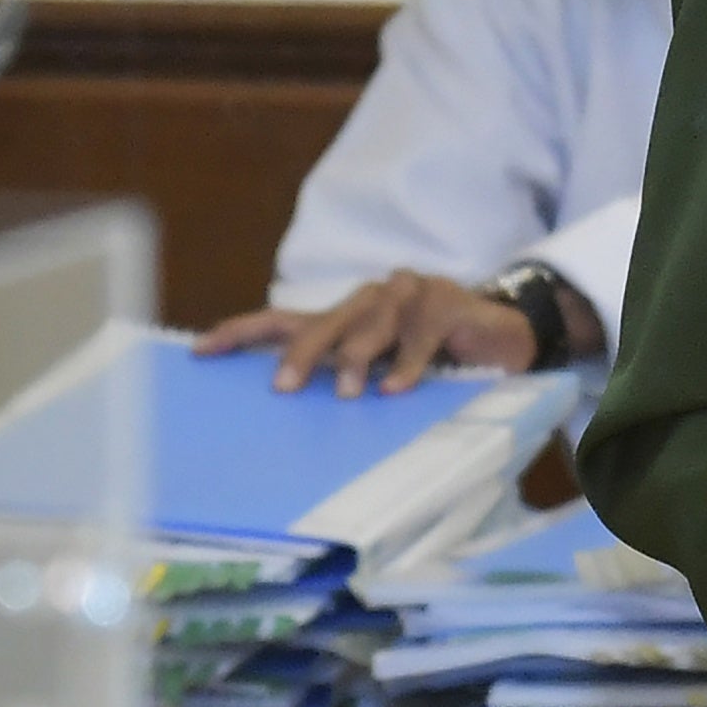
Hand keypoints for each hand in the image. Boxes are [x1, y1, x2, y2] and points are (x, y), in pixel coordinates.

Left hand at [194, 269, 597, 396]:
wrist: (506, 339)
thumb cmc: (437, 360)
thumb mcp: (383, 371)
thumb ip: (345, 378)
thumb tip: (292, 412)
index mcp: (347, 316)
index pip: (283, 319)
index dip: (241, 332)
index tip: (200, 351)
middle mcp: (373, 298)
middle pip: (327, 320)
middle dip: (304, 353)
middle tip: (285, 386)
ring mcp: (412, 294)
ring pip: (373, 322)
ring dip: (359, 357)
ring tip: (349, 393)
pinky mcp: (449, 300)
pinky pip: (422, 332)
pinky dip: (409, 363)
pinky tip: (398, 388)